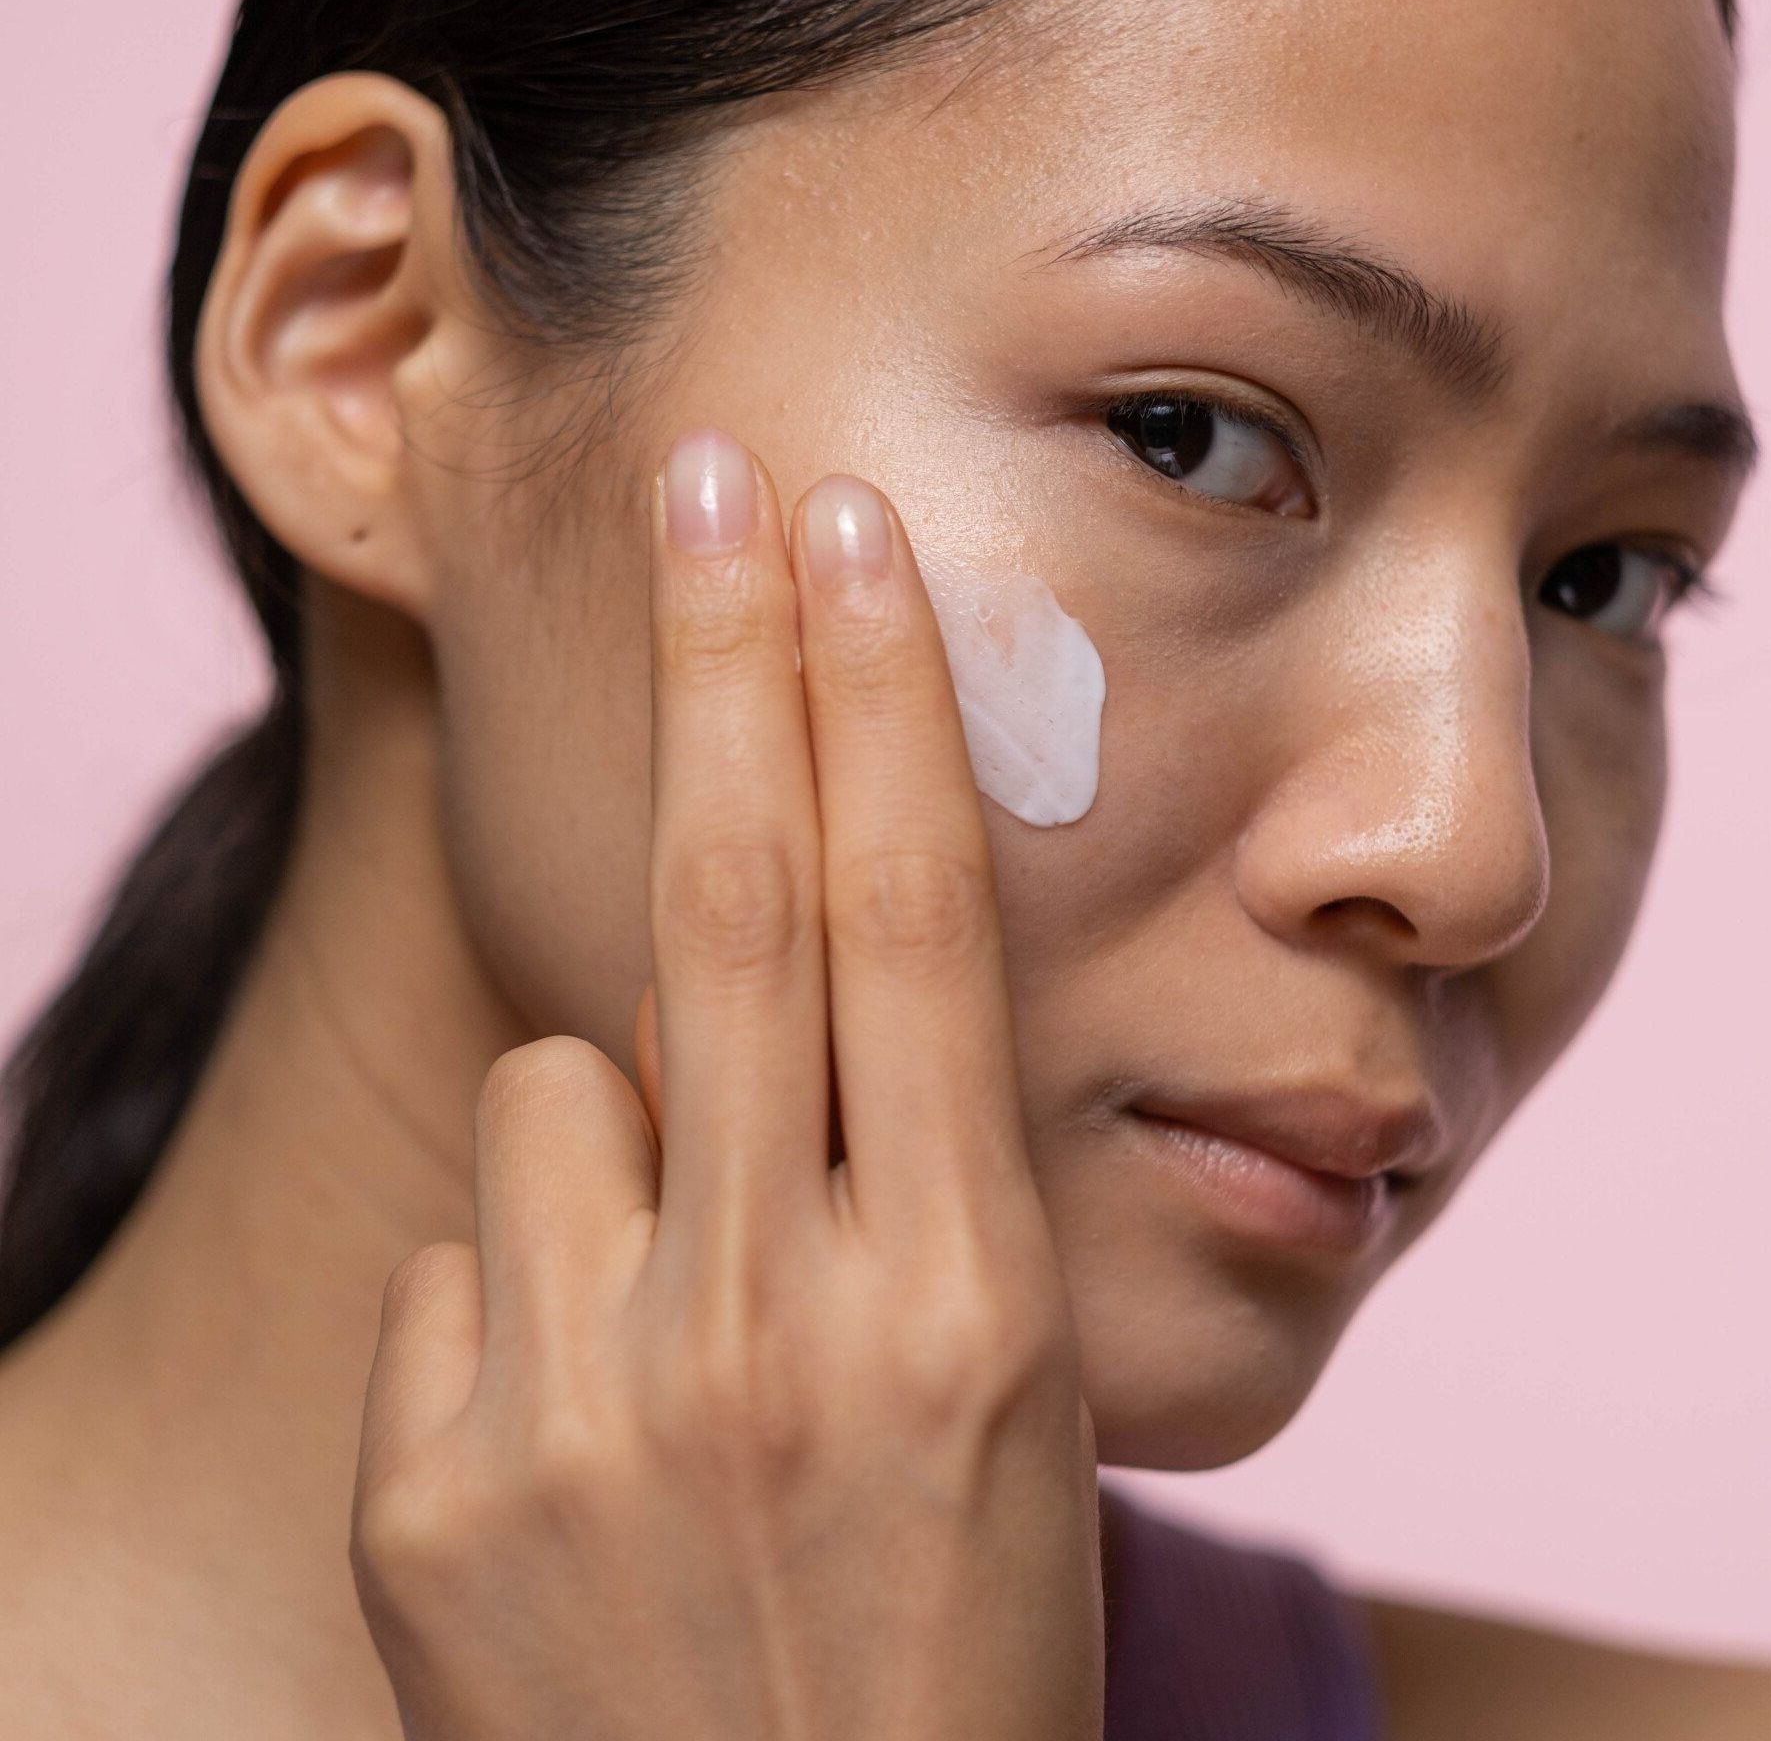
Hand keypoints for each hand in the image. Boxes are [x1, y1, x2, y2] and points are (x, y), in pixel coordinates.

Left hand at [348, 429, 1105, 1740]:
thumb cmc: (945, 1644)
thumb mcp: (1007, 1411)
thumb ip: (891, 1204)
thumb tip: (749, 1045)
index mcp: (969, 1303)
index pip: (921, 928)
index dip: (882, 702)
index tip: (848, 530)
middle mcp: (783, 1326)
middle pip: (740, 905)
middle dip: (727, 660)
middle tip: (710, 476)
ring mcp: (591, 1403)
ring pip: (558, 1094)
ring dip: (608, 1147)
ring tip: (669, 1332)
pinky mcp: (432, 1483)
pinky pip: (455, 1264)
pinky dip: (513, 1305)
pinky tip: (571, 1456)